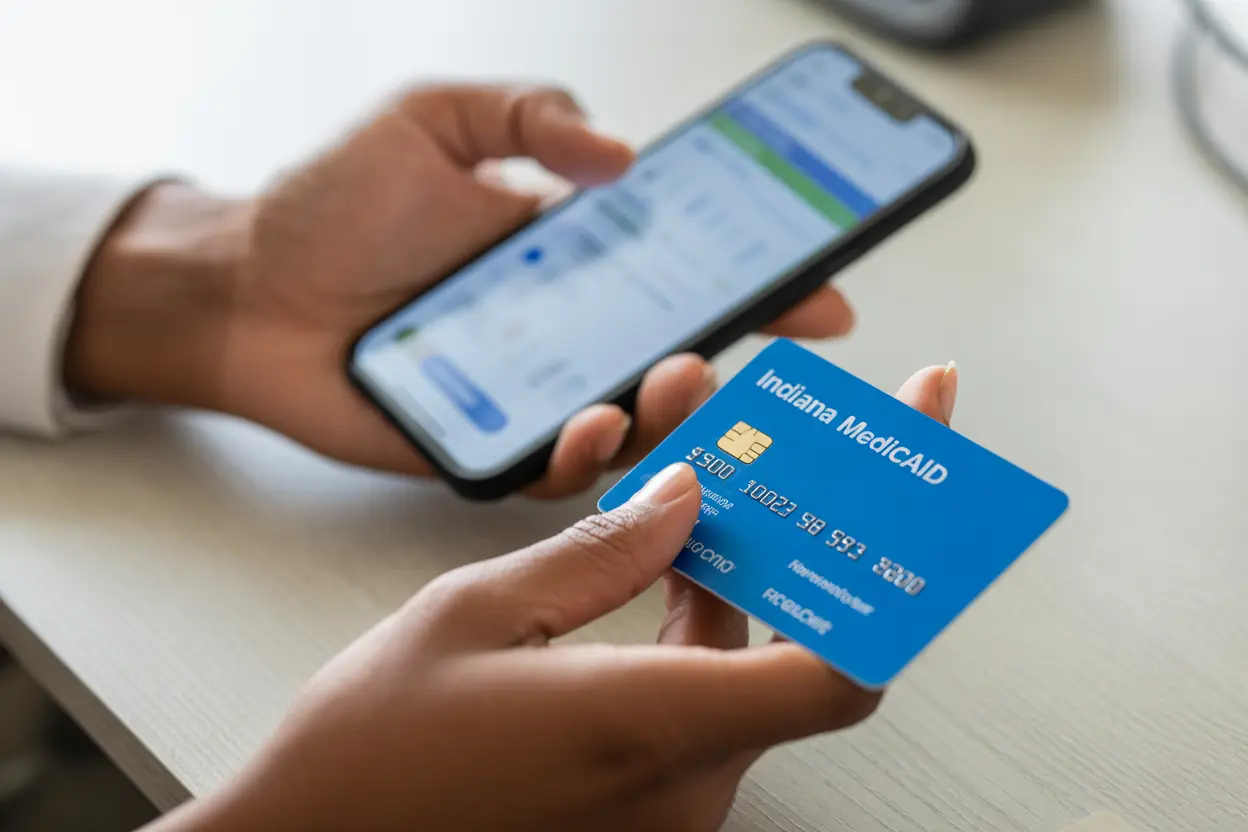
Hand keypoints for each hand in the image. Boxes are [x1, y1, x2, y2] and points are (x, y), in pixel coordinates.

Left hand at [66, 84, 855, 497]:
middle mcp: (564, 331)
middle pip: (678, 351)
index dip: (760, 279)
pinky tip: (594, 427)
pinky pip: (557, 470)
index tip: (821, 286)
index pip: (684, 267)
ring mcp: (531, 395)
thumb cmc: (326, 209)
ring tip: (679, 377)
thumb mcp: (429, 121)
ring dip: (674, 407)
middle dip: (742, 348)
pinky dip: (589, 456)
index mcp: (568, 255)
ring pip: (634, 419)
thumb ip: (524, 115)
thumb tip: (622, 156)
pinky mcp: (489, 449)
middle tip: (780, 339)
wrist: (243, 294)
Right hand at [146, 365, 954, 831]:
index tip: (928, 473)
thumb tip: (685, 499)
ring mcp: (667, 792)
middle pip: (803, 636)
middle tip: (819, 433)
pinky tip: (674, 542)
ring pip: (748, 653)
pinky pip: (702, 686)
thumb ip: (596, 553)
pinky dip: (700, 610)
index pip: (841, 664)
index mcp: (648, 728)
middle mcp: (682, 776)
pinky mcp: (641, 792)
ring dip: (742, 555)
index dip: (901, 568)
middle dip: (812, 521)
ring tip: (714, 453)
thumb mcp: (469, 619)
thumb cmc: (367, 763)